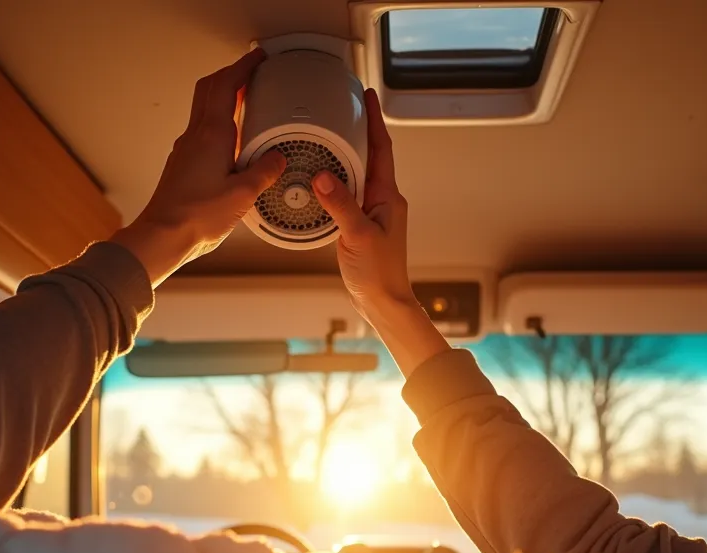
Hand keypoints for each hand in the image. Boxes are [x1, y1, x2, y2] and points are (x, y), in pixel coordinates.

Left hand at [113, 50, 286, 285]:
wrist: (163, 235)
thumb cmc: (196, 215)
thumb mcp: (243, 194)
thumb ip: (264, 172)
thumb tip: (277, 158)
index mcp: (212, 135)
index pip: (226, 86)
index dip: (242, 67)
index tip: (257, 59)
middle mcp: (195, 136)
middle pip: (209, 89)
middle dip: (230, 75)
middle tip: (250, 72)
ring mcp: (186, 149)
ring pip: (203, 108)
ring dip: (222, 97)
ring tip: (245, 102)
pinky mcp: (182, 164)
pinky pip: (201, 131)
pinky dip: (217, 121)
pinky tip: (231, 139)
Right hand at [311, 89, 413, 315]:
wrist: (384, 302)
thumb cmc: (380, 273)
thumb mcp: (358, 235)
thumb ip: (341, 204)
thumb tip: (322, 176)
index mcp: (387, 196)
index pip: (382, 148)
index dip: (374, 121)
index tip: (367, 96)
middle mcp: (382, 199)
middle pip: (370, 156)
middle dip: (358, 130)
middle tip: (343, 108)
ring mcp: (372, 212)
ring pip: (357, 174)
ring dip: (344, 154)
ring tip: (327, 135)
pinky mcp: (360, 224)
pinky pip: (346, 193)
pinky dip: (334, 180)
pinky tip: (318, 180)